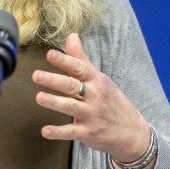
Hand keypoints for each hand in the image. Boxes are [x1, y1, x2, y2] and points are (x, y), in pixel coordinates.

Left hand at [32, 32, 149, 163]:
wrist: (133, 132)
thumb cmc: (112, 101)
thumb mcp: (100, 78)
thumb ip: (81, 59)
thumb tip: (71, 36)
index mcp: (96, 80)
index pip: (79, 68)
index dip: (64, 61)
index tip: (50, 54)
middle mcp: (94, 96)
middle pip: (72, 86)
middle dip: (54, 80)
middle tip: (36, 75)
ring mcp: (91, 115)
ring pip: (70, 107)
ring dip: (54, 102)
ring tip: (39, 97)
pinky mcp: (88, 132)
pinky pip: (71, 132)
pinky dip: (58, 132)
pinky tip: (45, 131)